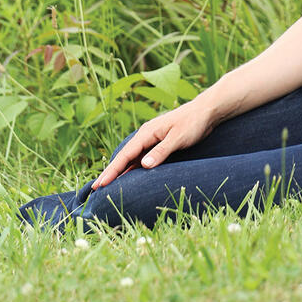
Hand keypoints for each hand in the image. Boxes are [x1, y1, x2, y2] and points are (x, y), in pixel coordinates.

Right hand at [91, 97, 215, 189]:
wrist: (205, 112)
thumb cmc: (193, 123)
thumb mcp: (178, 138)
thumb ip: (161, 151)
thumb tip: (143, 165)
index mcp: (147, 133)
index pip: (125, 155)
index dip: (112, 170)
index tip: (100, 184)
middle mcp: (145, 136)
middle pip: (124, 157)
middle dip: (110, 172)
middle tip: (96, 188)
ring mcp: (151, 140)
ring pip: (132, 158)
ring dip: (120, 171)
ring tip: (108, 186)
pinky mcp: (158, 143)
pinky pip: (141, 158)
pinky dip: (133, 168)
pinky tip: (129, 177)